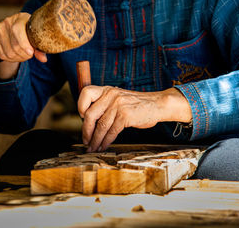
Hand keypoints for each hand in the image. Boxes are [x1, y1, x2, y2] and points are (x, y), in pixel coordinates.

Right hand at [0, 12, 46, 79]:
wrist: (19, 29)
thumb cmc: (30, 32)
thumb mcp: (37, 37)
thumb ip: (40, 48)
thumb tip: (43, 59)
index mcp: (21, 17)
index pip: (17, 30)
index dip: (24, 44)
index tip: (30, 53)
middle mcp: (8, 21)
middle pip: (14, 45)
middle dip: (24, 55)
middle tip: (29, 55)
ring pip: (8, 52)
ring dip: (18, 58)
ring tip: (23, 55)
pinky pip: (1, 54)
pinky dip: (10, 59)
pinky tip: (15, 55)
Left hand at [77, 86, 191, 151]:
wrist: (157, 104)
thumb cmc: (136, 104)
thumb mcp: (118, 98)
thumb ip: (104, 104)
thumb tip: (88, 122)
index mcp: (107, 89)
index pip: (85, 93)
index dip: (80, 106)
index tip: (82, 119)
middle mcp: (111, 95)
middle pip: (90, 114)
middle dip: (86, 131)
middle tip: (85, 141)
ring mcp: (118, 104)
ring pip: (100, 126)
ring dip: (95, 140)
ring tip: (93, 148)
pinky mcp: (125, 115)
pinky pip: (111, 131)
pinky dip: (106, 141)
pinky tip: (104, 146)